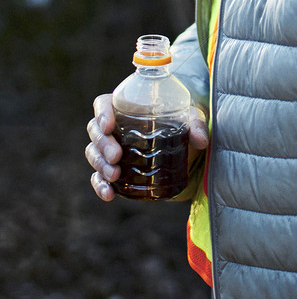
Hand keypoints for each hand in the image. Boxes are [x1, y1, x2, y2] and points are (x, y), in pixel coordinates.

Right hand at [86, 95, 209, 201]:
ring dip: (100, 165)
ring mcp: (113, 150)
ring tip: (115, 176)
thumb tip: (201, 141)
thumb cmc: (183, 124)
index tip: (109, 125)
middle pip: (95, 131)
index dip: (101, 112)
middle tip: (117, 156)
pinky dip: (100, 186)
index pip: (104, 104)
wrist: (187, 152)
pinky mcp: (116, 171)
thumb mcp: (192, 118)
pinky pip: (99, 178)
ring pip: (94, 154)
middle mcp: (116, 127)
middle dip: (102, 144)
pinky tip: (109, 194)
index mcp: (128, 106)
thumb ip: (196, 124)